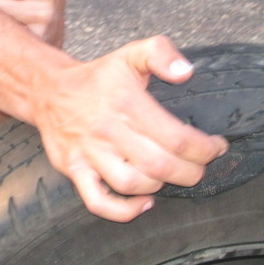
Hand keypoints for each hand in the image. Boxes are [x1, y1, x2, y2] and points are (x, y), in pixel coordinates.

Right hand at [31, 36, 228, 221]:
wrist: (48, 90)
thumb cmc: (96, 78)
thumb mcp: (130, 54)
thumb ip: (161, 53)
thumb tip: (186, 73)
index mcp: (127, 102)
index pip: (177, 137)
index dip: (204, 149)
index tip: (215, 147)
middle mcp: (107, 129)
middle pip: (160, 165)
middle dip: (191, 171)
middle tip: (200, 166)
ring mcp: (88, 152)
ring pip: (132, 183)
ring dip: (160, 185)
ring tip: (172, 175)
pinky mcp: (73, 169)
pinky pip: (97, 201)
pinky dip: (124, 211)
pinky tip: (145, 203)